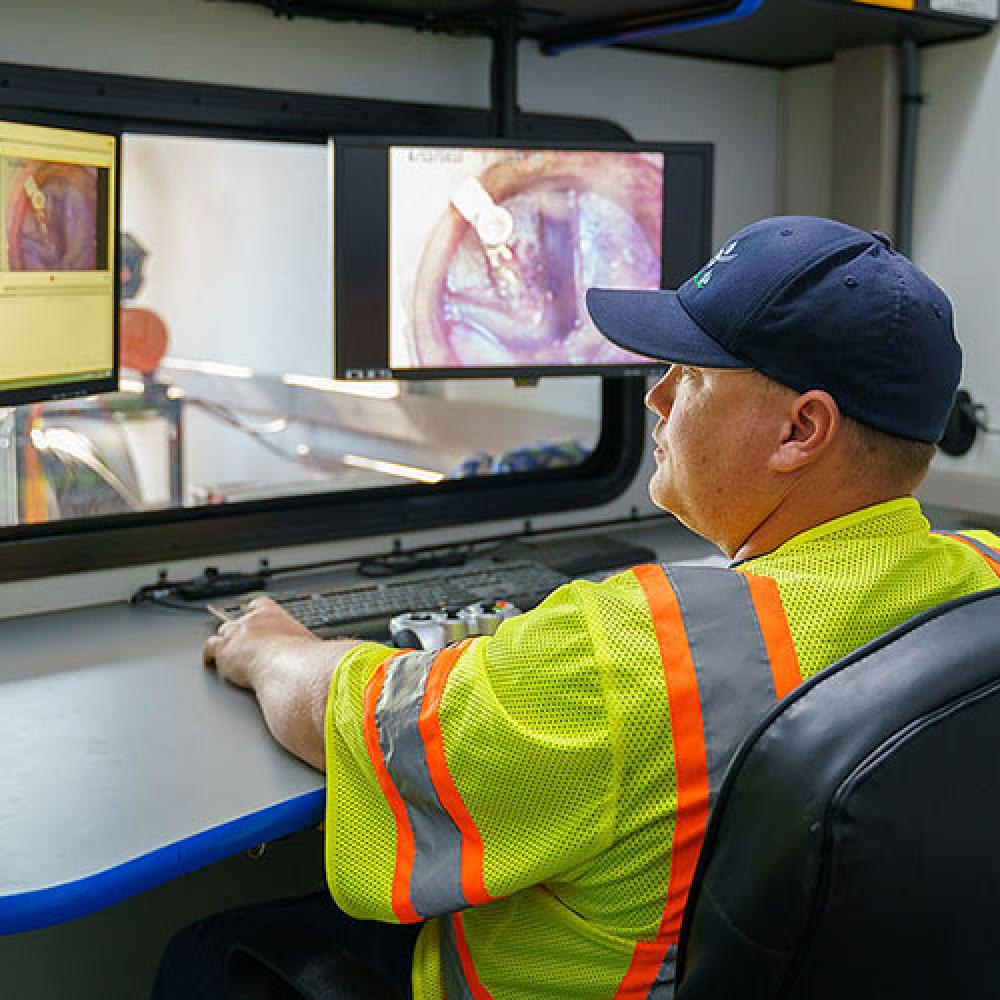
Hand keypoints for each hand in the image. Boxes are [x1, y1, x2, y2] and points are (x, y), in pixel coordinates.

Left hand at [204, 596, 318, 691]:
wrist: (288, 668)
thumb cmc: (302, 658)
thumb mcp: (309, 645)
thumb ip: (308, 645)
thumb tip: (323, 653)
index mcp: (274, 615)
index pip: (259, 604)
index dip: (255, 612)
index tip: (254, 615)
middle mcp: (252, 620)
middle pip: (238, 620)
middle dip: (238, 630)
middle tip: (240, 640)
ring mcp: (235, 634)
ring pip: (223, 633)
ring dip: (224, 641)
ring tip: (225, 648)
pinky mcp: (224, 650)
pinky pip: (211, 649)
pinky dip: (210, 655)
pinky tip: (209, 660)